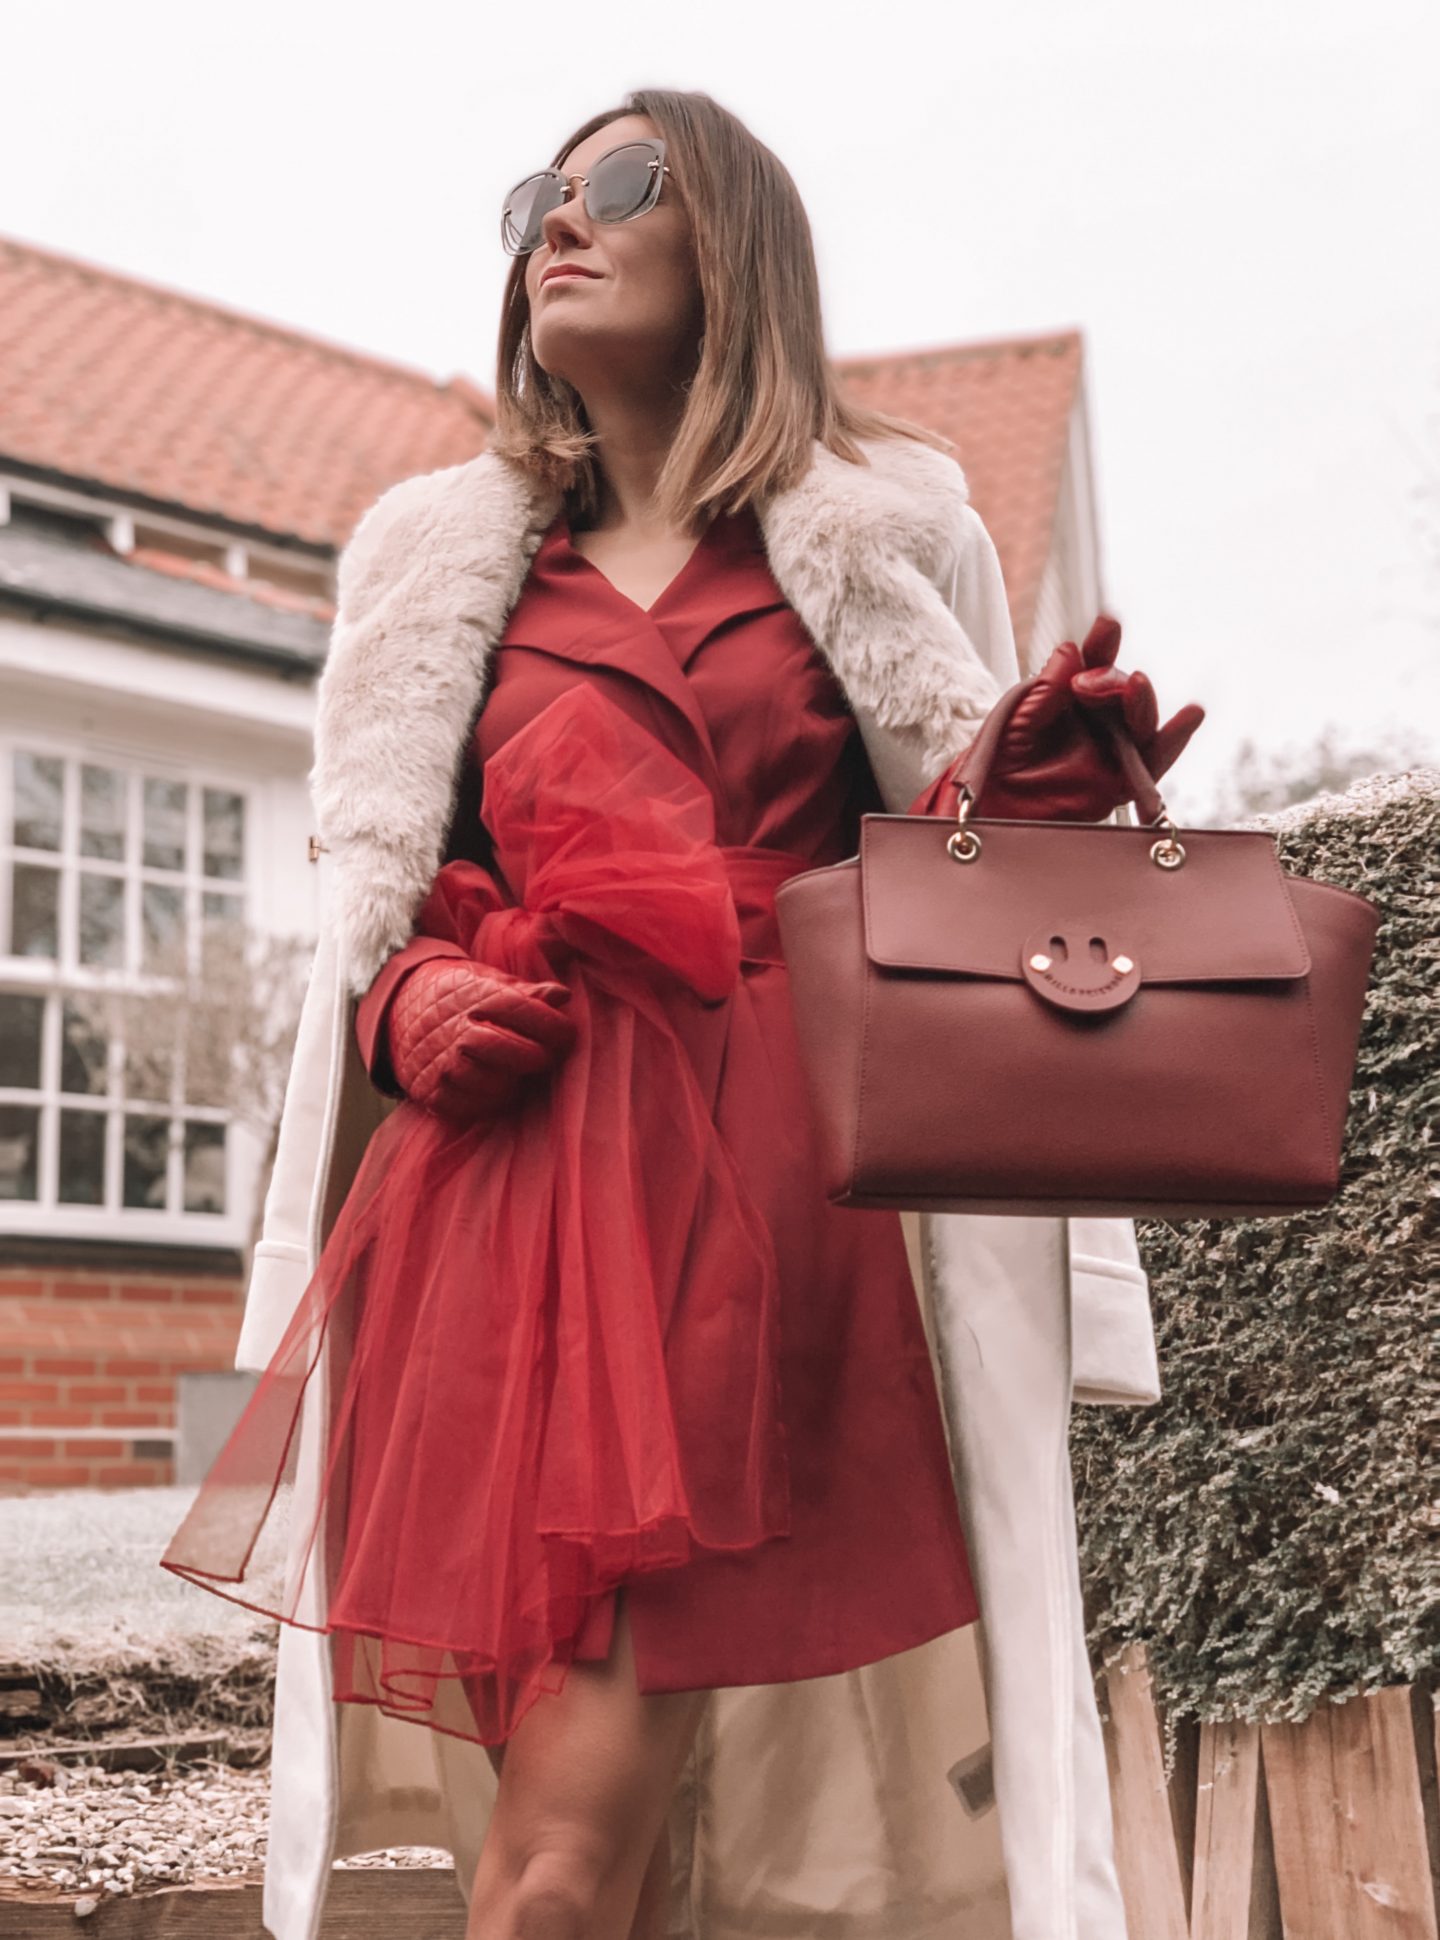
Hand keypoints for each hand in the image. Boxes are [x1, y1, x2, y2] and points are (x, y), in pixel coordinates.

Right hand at [387, 955, 577, 1120]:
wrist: (402, 1009)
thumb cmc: (462, 997)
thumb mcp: (492, 983)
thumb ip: (528, 993)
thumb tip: (562, 996)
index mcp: (476, 998)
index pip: (520, 1010)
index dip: (551, 1025)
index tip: (567, 1034)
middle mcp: (456, 1030)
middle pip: (501, 1046)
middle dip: (531, 1054)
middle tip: (545, 1057)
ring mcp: (441, 1062)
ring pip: (484, 1079)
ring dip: (510, 1082)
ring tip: (519, 1075)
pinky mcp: (430, 1090)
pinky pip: (465, 1106)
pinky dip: (487, 1103)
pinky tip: (497, 1091)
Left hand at [909, 615, 1204, 819]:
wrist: (993, 803)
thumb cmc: (999, 758)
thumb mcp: (1019, 714)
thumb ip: (1047, 686)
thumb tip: (1071, 650)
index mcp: (1072, 698)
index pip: (1094, 664)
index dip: (1103, 644)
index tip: (1108, 624)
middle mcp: (1097, 719)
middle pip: (1121, 689)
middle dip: (1110, 679)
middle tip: (1084, 684)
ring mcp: (1112, 748)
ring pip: (1140, 717)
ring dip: (1139, 699)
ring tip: (1136, 684)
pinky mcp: (1121, 781)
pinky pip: (1155, 759)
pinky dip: (1176, 737)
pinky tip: (1192, 714)